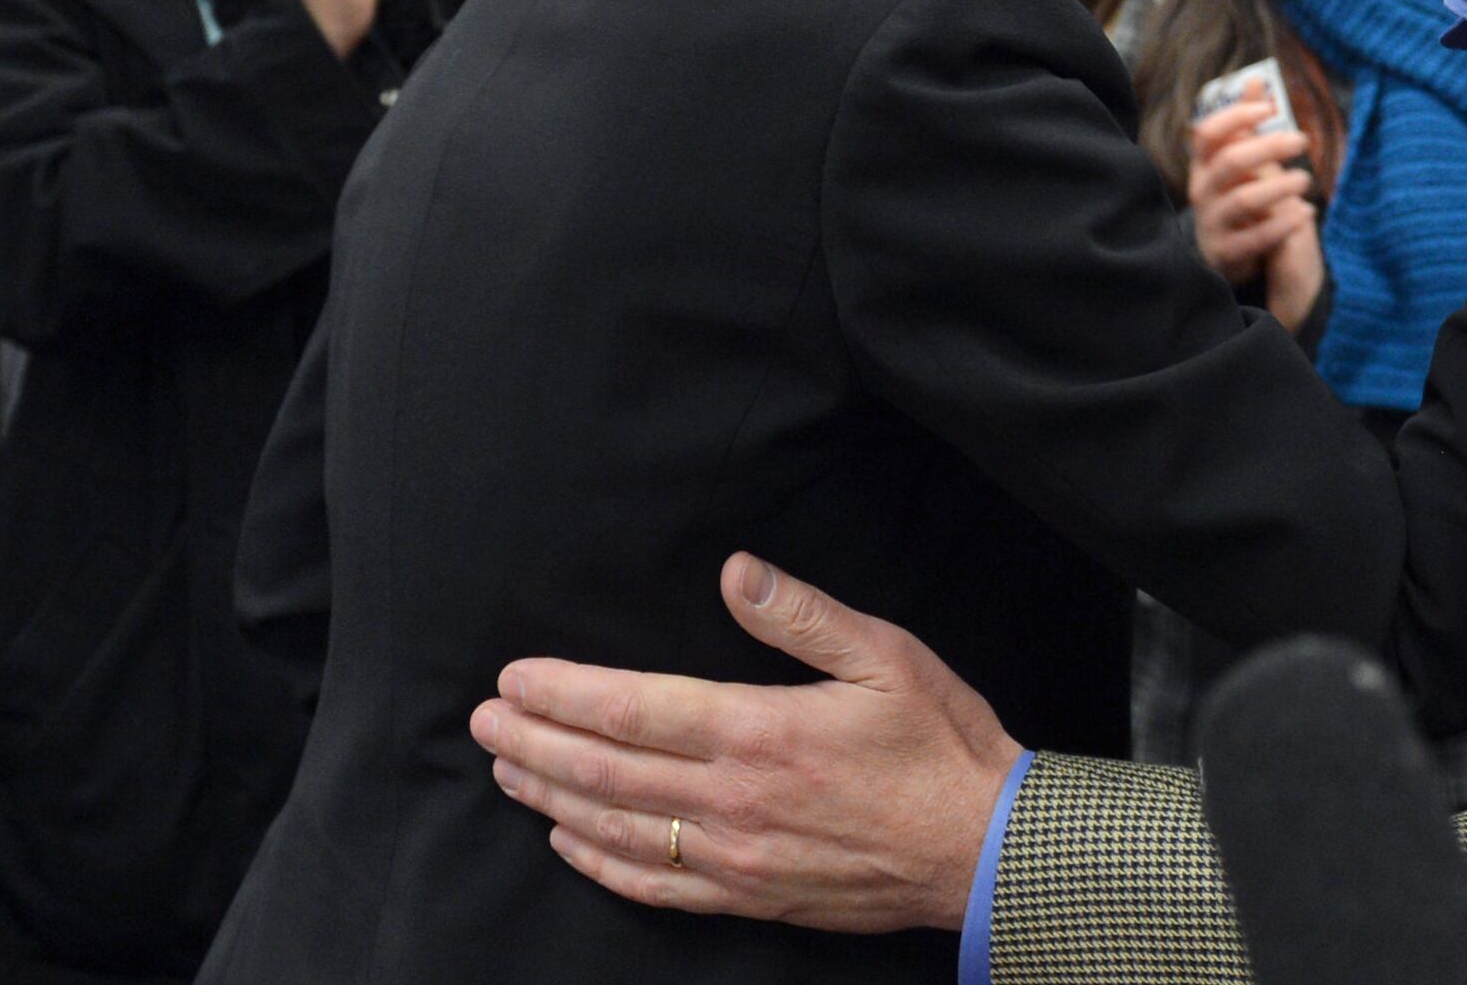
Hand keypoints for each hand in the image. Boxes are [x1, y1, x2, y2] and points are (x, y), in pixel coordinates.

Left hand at [471, 553, 1021, 933]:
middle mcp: (733, 800)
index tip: (514, 679)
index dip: (563, 694)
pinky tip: (569, 842)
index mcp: (759, 731)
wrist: (984, 849)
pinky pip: (655, 885)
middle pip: (605, 771)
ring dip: (552, 798)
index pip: (632, 709)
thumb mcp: (885, 656)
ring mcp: (736, 856)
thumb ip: (802, 615)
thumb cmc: (940, 744)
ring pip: (616, 829)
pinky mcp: (750, 895)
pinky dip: (600, 863)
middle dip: (534, 743)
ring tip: (506, 772)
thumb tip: (734, 572)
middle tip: (482, 723)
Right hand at [1187, 86, 1316, 293]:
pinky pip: (1255, 239)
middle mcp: (1203, 190)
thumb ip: (1245, 123)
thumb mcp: (1239, 158)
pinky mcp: (1225, 252)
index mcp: (1203, 163)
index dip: (1236, 117)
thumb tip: (1255, 78)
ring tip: (1305, 178)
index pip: (1207, 133)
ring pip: (1243, 200)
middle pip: (1230, 161)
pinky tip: (1307, 213)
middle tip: (1302, 139)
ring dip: (1279, 187)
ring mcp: (1212, 222)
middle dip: (1268, 147)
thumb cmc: (1235, 194)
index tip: (1269, 110)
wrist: (1222, 254)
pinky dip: (1284, 225)